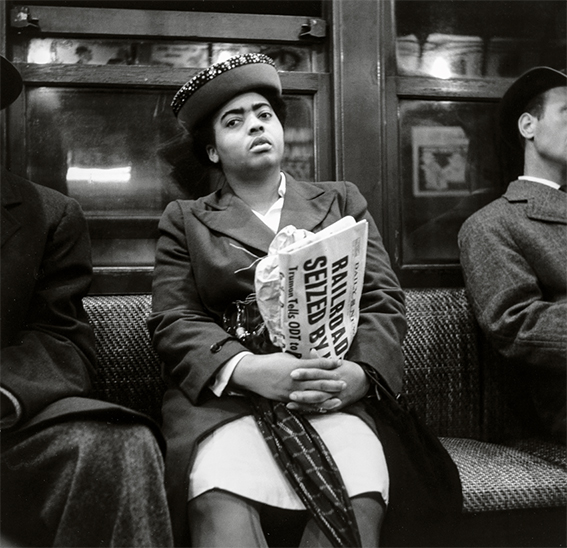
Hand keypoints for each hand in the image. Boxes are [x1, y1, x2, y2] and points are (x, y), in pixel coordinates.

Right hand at [229, 352, 344, 402]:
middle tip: (345, 382)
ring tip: (339, 396)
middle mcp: (295, 379)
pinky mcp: (286, 399)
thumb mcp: (285, 358)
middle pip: (318, 381)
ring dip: (327, 396)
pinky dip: (315, 406)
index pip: (316, 365)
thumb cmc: (268, 362)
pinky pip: (303, 404)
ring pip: (313, 395)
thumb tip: (310, 362)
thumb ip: (299, 361)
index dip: (329, 364)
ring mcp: (291, 390)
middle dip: (332, 382)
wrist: (252, 373)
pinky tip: (323, 407)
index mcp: (295, 366)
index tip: (340, 362)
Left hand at [286, 358, 369, 413]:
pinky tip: (300, 409)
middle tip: (289, 391)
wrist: (365, 380)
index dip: (305, 373)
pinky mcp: (337, 405)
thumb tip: (311, 350)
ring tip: (291, 402)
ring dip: (305, 402)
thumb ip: (322, 360)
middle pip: (317, 388)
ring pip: (319, 401)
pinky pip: (323, 408)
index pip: (317, 372)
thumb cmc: (348, 369)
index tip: (292, 373)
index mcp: (333, 372)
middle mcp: (335, 385)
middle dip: (304, 391)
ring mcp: (336, 396)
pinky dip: (312, 410)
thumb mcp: (337, 362)